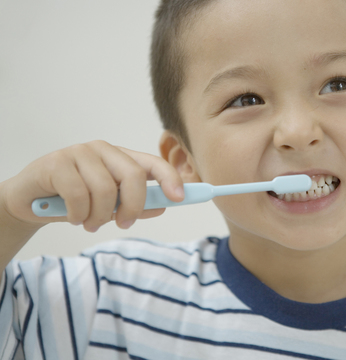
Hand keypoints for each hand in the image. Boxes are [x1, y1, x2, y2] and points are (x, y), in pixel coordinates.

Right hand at [0, 140, 184, 231]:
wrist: (29, 201)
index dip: (169, 178)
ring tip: (88, 223)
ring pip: (104, 189)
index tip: (179, 197)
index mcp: (120, 158)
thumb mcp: (108, 206)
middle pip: (132, 176)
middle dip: (132, 206)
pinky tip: (72, 216)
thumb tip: (163, 207)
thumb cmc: (74, 201)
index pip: (152, 163)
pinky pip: (78, 194)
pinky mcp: (57, 162)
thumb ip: (135, 206)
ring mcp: (79, 153)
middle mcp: (103, 150)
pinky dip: (78, 214)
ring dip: (99, 216)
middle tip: (123, 223)